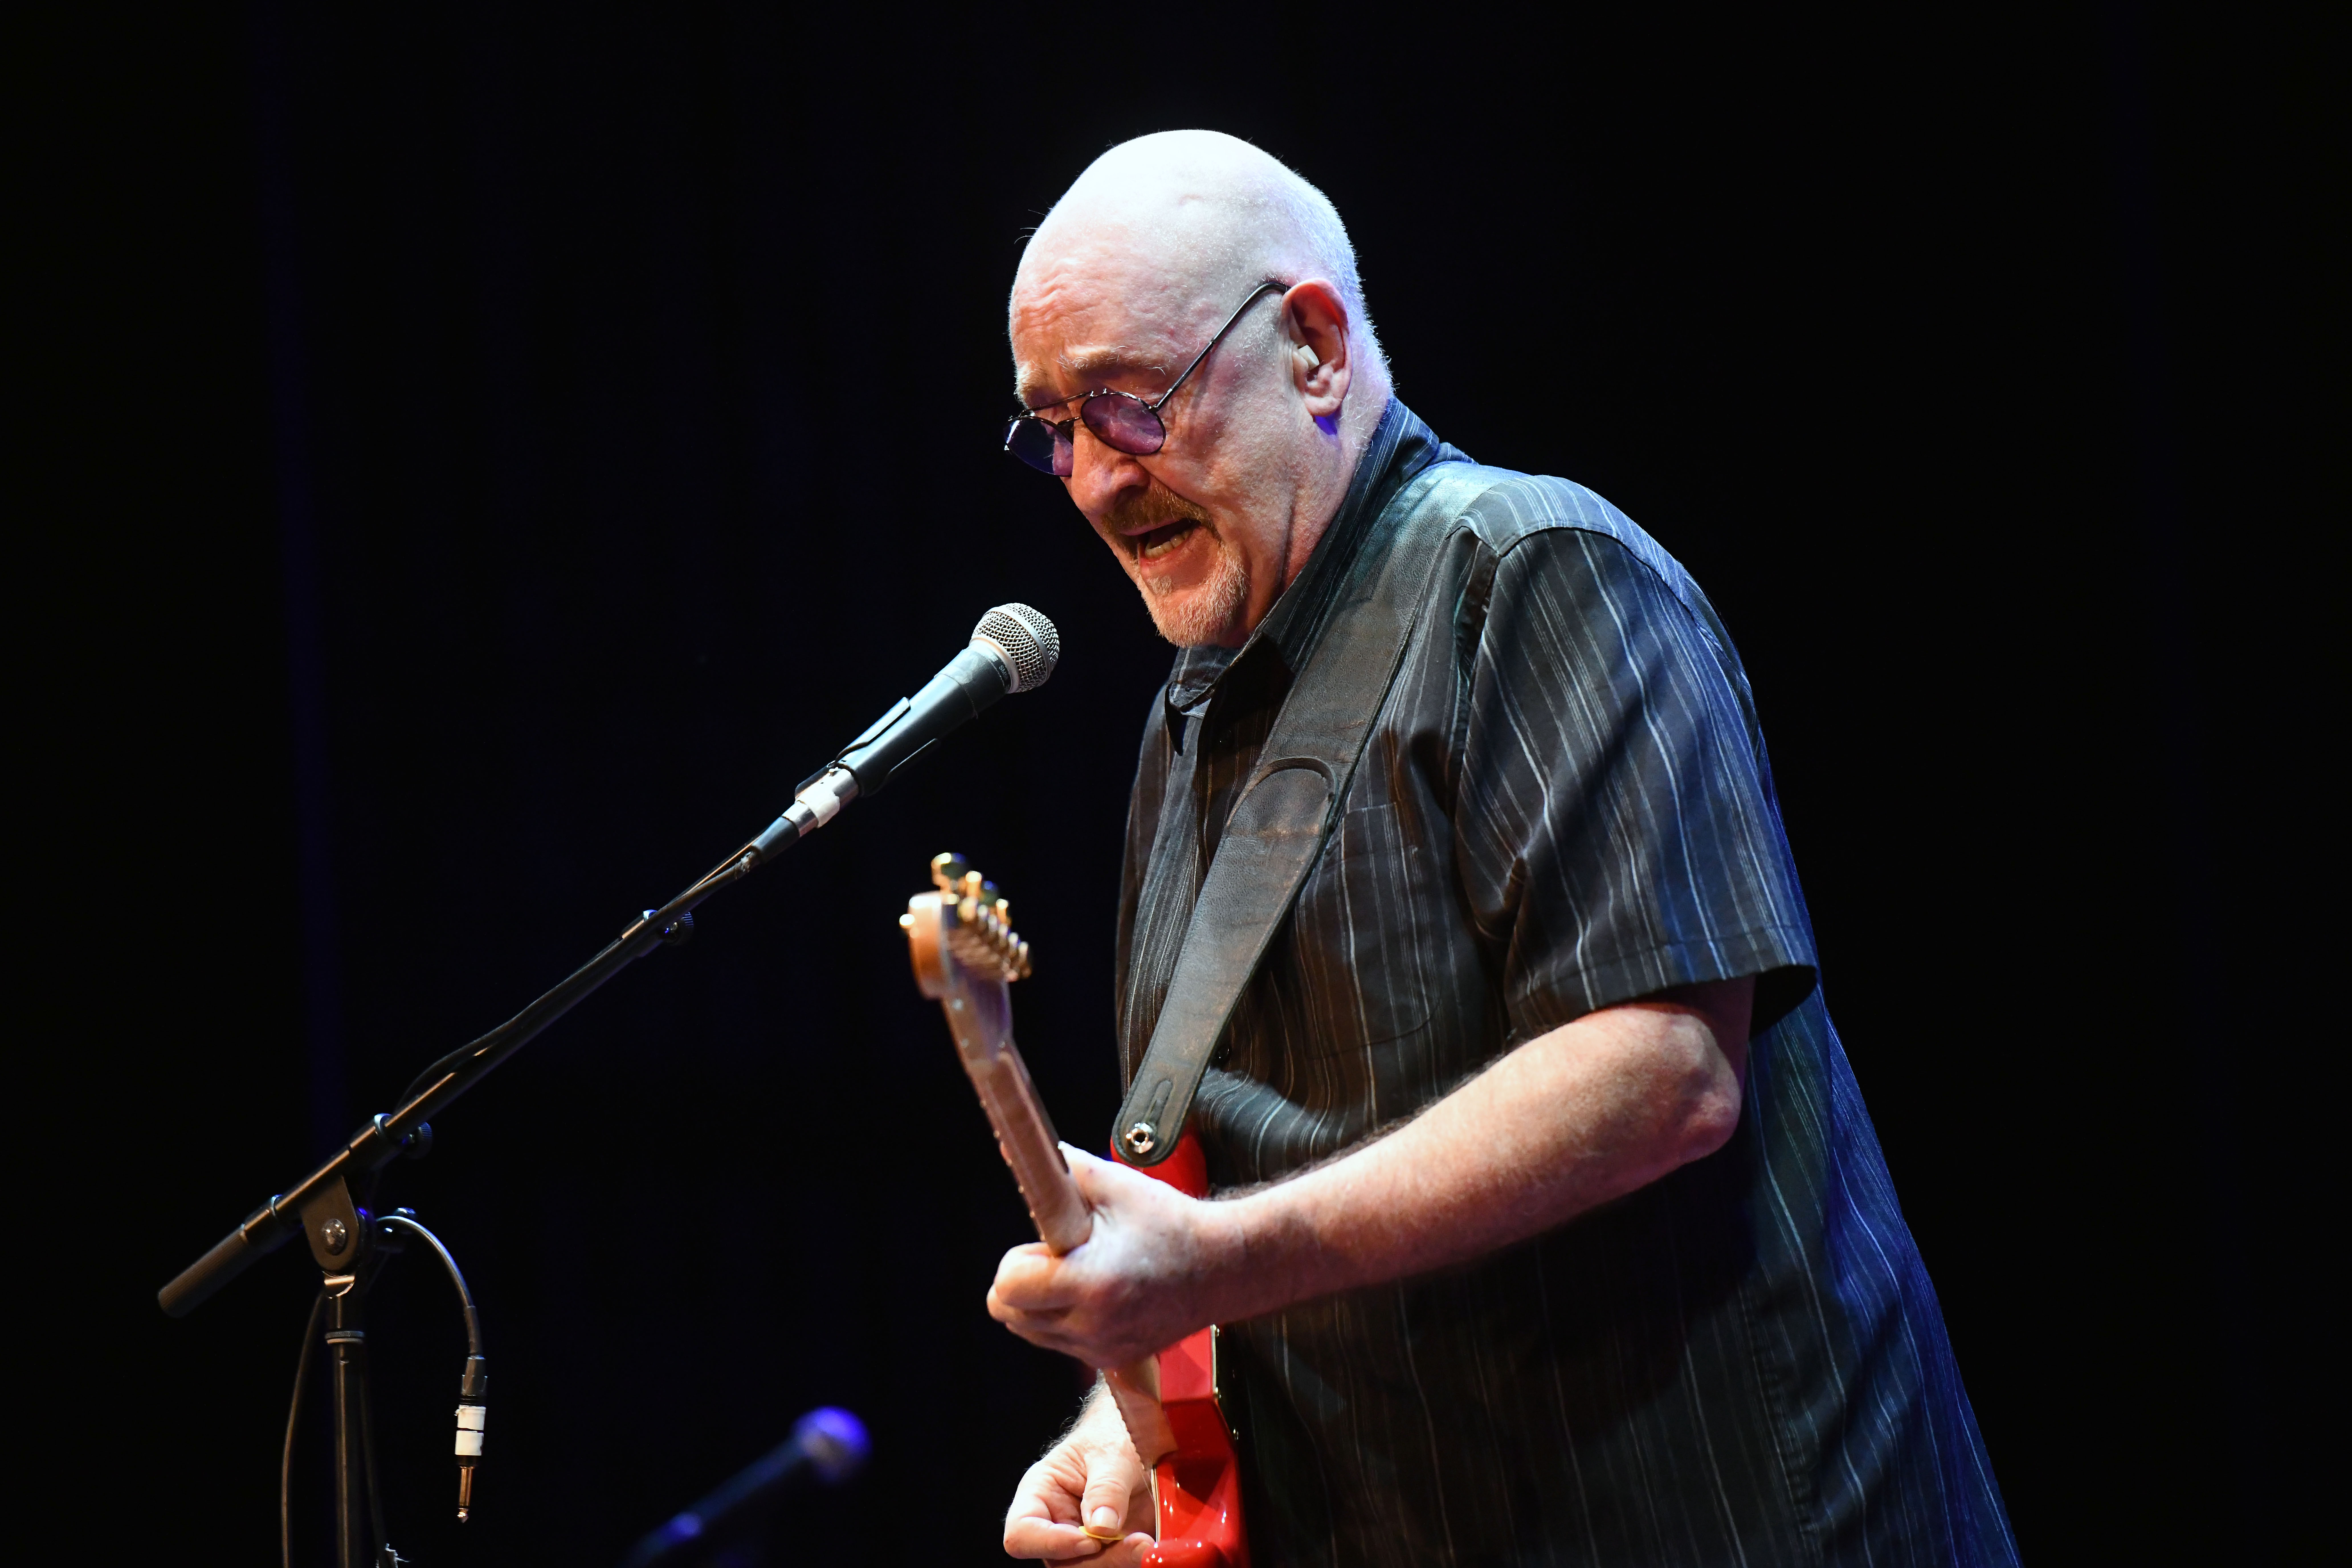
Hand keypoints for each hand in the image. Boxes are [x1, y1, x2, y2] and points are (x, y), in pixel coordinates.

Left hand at [987, 1147, 1241, 1367]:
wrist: (1223, 1267)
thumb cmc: (1172, 1225)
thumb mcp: (1118, 1185)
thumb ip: (1066, 1169)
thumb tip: (1027, 1154)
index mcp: (1090, 1282)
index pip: (1007, 1290)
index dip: (1017, 1261)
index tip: (1043, 1245)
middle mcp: (1092, 1325)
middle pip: (1011, 1314)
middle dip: (1024, 1282)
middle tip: (1061, 1256)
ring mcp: (1101, 1348)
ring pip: (1032, 1331)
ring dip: (1041, 1303)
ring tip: (1083, 1272)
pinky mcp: (1111, 1359)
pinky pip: (1061, 1342)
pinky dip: (1065, 1319)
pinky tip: (1099, 1293)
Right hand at [1002, 1393, 1155, 1562]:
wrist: (1140, 1432)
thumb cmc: (1113, 1431)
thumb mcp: (1112, 1451)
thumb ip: (1106, 1487)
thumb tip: (1101, 1527)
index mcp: (1040, 1493)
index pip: (1022, 1533)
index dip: (1050, 1543)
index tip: (1090, 1539)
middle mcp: (1056, 1522)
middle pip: (1059, 1562)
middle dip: (1097, 1559)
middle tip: (1134, 1543)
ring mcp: (1083, 1539)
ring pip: (1088, 1567)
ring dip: (1119, 1561)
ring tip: (1145, 1542)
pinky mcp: (1110, 1548)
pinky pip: (1115, 1564)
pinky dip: (1132, 1560)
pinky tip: (1149, 1545)